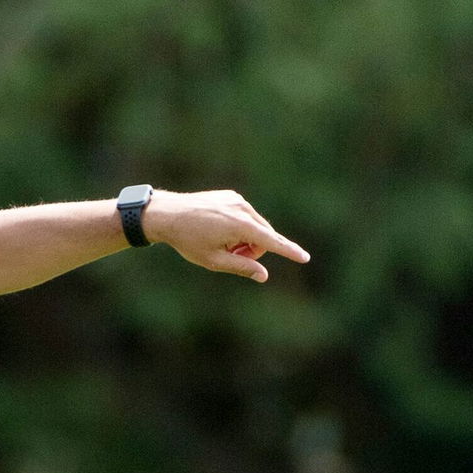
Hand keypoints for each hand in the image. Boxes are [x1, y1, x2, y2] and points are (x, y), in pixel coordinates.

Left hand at [147, 189, 309, 282]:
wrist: (167, 214)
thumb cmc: (188, 240)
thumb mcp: (214, 261)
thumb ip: (242, 268)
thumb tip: (263, 275)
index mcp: (241, 226)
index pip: (272, 242)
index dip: (289, 252)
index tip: (305, 258)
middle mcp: (243, 209)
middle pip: (263, 237)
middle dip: (252, 251)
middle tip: (229, 256)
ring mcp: (237, 200)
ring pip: (254, 227)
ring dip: (244, 239)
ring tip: (220, 241)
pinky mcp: (231, 196)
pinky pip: (244, 216)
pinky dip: (237, 227)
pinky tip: (216, 229)